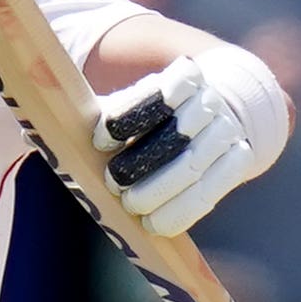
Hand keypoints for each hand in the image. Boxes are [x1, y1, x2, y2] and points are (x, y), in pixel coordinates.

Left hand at [92, 45, 289, 235]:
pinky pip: (211, 192)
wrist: (214, 117)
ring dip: (157, 191)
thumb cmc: (154, 115)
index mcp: (184, 77)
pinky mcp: (240, 160)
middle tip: (113, 183)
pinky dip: (180, 212)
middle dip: (139, 164)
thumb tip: (60, 126)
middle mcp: (211, 101)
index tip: (99, 142)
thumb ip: (99, 113)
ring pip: (193, 166)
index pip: (156, 94)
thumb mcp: (130, 104)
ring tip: (131, 205)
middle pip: (176, 135)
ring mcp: (229, 131)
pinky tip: (154, 224)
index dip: (125, 120)